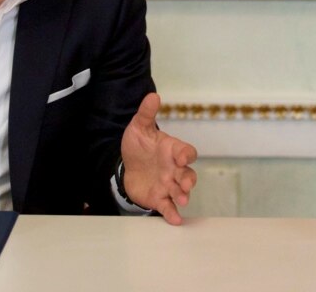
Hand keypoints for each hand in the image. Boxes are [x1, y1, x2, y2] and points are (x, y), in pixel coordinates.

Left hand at [120, 92, 197, 224]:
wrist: (126, 166)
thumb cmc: (138, 146)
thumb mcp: (139, 128)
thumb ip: (146, 114)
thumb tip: (153, 95)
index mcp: (172, 151)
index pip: (187, 152)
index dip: (186, 155)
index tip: (181, 158)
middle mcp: (174, 169)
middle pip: (188, 175)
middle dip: (188, 180)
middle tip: (185, 186)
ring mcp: (168, 184)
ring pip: (181, 191)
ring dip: (183, 196)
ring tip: (181, 200)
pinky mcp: (159, 198)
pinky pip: (169, 207)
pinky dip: (173, 214)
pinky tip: (176, 220)